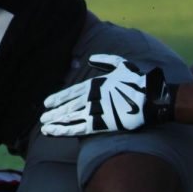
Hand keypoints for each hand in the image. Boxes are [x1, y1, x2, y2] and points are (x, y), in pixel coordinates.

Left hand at [40, 54, 174, 136]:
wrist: (148, 97)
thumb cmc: (135, 81)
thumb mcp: (120, 64)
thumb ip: (104, 60)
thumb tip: (91, 58)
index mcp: (93, 84)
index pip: (70, 92)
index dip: (58, 98)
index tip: (47, 103)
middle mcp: (90, 97)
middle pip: (67, 106)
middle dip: (54, 112)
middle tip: (43, 117)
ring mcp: (93, 111)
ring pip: (69, 118)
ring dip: (56, 122)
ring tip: (45, 127)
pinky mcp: (99, 124)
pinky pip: (77, 128)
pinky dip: (64, 131)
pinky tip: (54, 132)